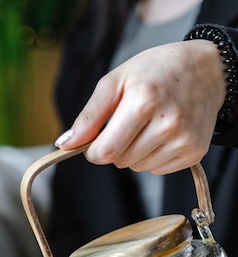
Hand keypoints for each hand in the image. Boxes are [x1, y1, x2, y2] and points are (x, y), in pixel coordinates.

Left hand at [55, 40, 225, 174]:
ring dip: (135, 153)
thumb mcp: (116, 81)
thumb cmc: (156, 71)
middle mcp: (167, 123)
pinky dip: (154, 156)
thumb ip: (89, 115)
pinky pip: (157, 170)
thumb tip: (65, 144)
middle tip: (130, 123)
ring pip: (138, 168)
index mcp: (144, 102)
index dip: (94, 151)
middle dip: (116, 148)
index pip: (105, 152)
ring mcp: (182, 140)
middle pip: (120, 161)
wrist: (207, 70)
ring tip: (149, 125)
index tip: (96, 141)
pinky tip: (164, 134)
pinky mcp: (193, 153)